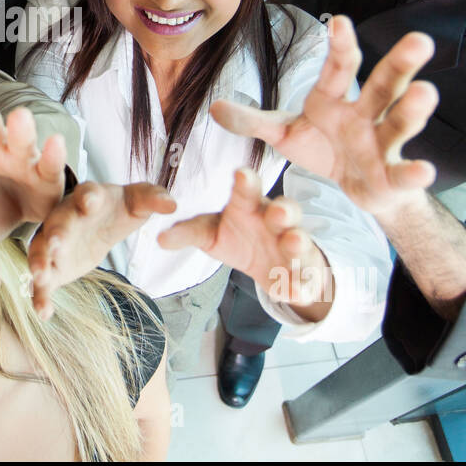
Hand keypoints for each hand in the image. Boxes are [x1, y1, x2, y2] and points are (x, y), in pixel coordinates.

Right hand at [28, 181, 174, 318]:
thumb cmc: (117, 208)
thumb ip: (153, 199)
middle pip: (57, 225)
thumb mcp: (137, 201)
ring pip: (41, 252)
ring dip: (39, 264)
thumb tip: (172, 205)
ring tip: (39, 278)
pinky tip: (43, 313)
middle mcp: (65, 218)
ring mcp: (54, 244)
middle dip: (55, 235)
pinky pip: (44, 283)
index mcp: (88, 197)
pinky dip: (40, 297)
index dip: (88, 198)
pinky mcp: (54, 267)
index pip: (87, 193)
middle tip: (55, 245)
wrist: (100, 223)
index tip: (89, 204)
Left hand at [159, 168, 331, 315]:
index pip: (247, 191)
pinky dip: (303, 284)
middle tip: (276, 211)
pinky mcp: (302, 272)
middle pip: (284, 210)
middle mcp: (275, 220)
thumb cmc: (237, 237)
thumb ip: (187, 233)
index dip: (246, 182)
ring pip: (300, 239)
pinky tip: (297, 292)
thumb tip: (160, 238)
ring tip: (293, 243)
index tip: (241, 173)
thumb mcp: (209, 234)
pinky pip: (306, 277)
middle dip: (282, 209)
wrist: (271, 263)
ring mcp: (292, 244)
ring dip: (298, 241)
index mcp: (249, 206)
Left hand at [210, 15, 438, 218]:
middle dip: (400, 64)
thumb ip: (254, 122)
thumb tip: (214, 107)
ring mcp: (382, 144)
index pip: (338, 68)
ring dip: (412, 109)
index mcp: (334, 99)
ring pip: (399, 122)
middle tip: (419, 40)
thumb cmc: (323, 148)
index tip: (339, 21)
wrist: (357, 188)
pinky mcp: (393, 176)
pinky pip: (404, 173)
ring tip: (426, 93)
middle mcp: (365, 114)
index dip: (340, 46)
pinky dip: (414, 173)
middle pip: (383, 85)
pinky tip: (425, 170)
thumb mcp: (284, 134)